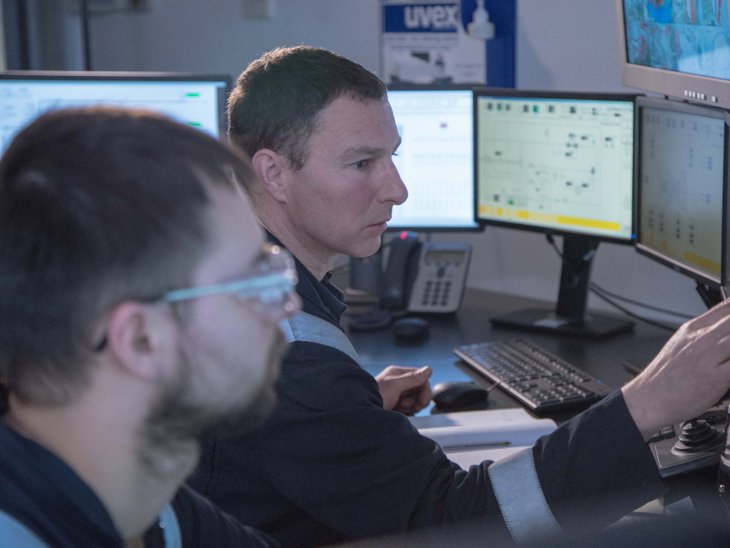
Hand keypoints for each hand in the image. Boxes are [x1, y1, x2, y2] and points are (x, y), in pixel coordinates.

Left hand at [376, 365, 432, 414]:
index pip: (421, 377)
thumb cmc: (374, 397)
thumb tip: (428, 370)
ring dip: (412, 406)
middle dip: (418, 399)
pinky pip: (409, 408)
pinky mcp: (395, 406)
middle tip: (411, 407)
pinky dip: (408, 411)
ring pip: (415, 399)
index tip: (423, 401)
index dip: (424, 389)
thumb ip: (412, 378)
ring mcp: (397, 394)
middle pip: (419, 389)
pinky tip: (401, 413)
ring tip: (401, 408)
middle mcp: (398, 382)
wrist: (362, 414)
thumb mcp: (394, 386)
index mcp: (397, 373)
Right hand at [622, 298, 729, 439]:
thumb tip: (722, 331)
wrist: (649, 399)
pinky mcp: (716, 377)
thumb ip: (701, 334)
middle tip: (729, 345)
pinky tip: (729, 366)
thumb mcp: (678, 345)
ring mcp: (708, 357)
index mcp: (691, 329)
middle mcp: (700, 339)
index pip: (725, 308)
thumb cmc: (663, 377)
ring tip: (727, 356)